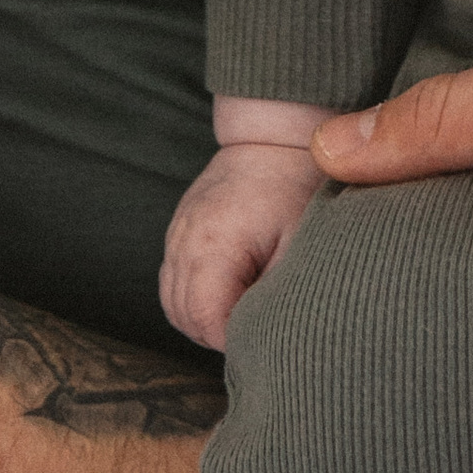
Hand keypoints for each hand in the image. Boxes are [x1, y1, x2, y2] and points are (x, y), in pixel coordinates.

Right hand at [160, 138, 322, 351]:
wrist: (276, 135)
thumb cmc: (296, 185)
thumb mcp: (300, 242)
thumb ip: (278, 292)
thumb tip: (267, 334)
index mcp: (213, 244)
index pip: (205, 318)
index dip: (233, 337)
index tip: (262, 332)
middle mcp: (184, 240)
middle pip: (183, 316)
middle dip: (217, 333)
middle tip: (255, 328)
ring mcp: (176, 233)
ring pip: (173, 303)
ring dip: (203, 318)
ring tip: (241, 313)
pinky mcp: (179, 229)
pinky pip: (173, 280)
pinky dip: (193, 297)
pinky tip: (226, 294)